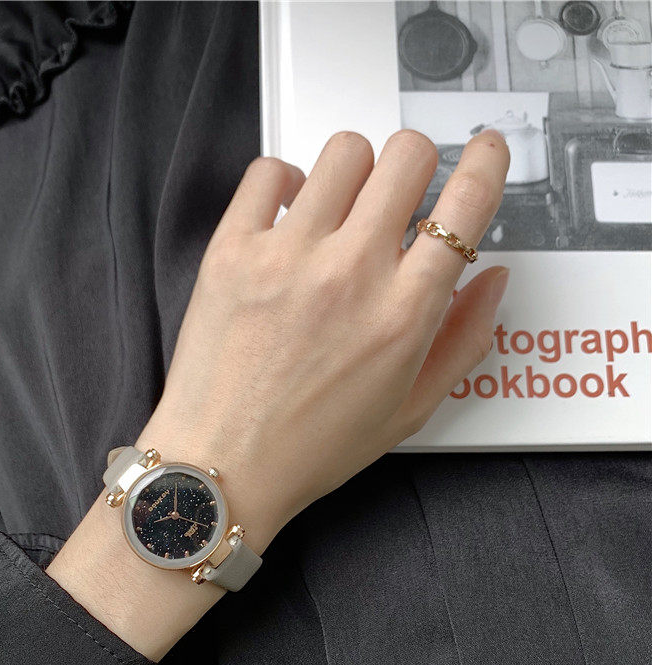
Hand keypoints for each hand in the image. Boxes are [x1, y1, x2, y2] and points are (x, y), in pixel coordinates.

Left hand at [138, 129, 509, 550]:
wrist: (223, 463)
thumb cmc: (311, 447)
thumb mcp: (409, 409)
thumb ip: (464, 340)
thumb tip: (492, 279)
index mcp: (404, 314)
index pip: (467, 204)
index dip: (488, 163)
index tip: (486, 150)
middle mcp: (351, 272)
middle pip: (408, 155)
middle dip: (418, 165)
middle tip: (402, 194)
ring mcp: (288, 255)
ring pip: (344, 152)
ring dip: (356, 173)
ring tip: (341, 212)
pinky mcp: (232, 249)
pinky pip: (269, 170)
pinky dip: (286, 182)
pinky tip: (289, 217)